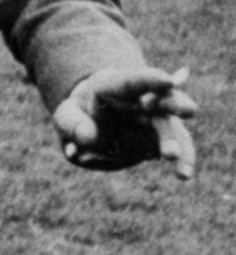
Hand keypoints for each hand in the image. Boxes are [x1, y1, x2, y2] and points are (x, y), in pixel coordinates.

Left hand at [53, 67, 197, 178]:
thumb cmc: (79, 116)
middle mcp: (142, 99)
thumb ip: (73, 124)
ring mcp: (156, 120)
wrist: (95, 126)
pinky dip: (184, 159)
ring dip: (175, 140)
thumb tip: (88, 137)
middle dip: (174, 103)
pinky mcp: (164, 140)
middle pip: (162, 97)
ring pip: (172, 126)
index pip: (132, 80)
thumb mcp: (66, 116)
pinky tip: (184, 173)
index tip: (168, 81)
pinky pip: (179, 147)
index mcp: (114, 85)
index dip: (150, 80)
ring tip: (171, 156)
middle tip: (188, 110)